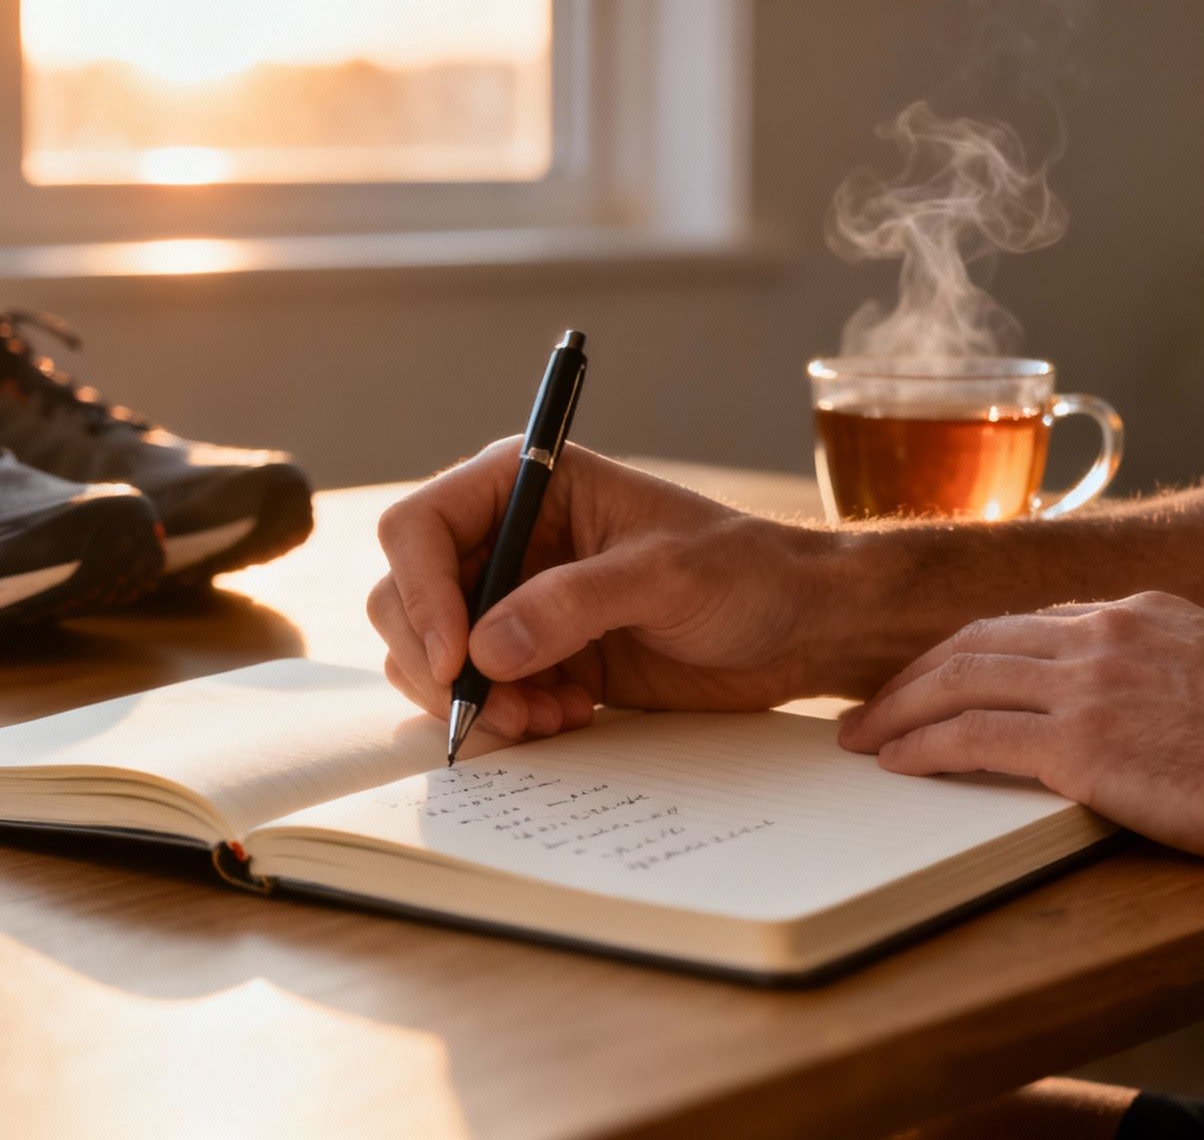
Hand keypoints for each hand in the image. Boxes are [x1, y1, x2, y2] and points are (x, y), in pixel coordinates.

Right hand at [368, 438, 823, 739]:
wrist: (797, 627)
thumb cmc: (746, 571)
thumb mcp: (664, 575)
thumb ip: (571, 605)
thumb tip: (483, 649)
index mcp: (526, 484)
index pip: (419, 528)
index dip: (420, 594)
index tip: (455, 659)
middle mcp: (506, 538)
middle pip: (406, 598)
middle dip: (438, 662)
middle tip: (499, 710)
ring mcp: (515, 601)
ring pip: (432, 654)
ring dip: (474, 700)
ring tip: (545, 719)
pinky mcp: (536, 656)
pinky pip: (479, 693)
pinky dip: (504, 718)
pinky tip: (566, 719)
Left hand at [838, 590, 1203, 869]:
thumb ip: (1173, 677)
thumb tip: (1149, 713)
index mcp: (1141, 615)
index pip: (1024, 623)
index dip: (965, 651)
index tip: (932, 673)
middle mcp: (1104, 634)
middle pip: (972, 643)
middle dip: (911, 675)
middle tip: (867, 704)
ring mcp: (1089, 685)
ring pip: (957, 682)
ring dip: (896, 710)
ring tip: (860, 736)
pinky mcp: (1082, 744)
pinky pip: (972, 736)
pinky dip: (922, 746)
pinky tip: (896, 762)